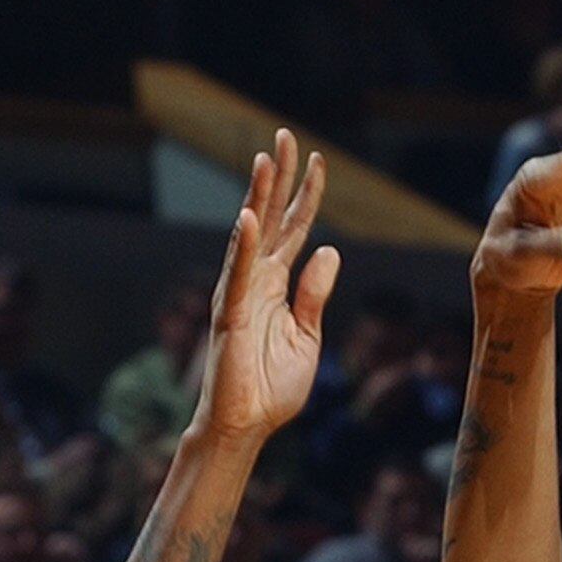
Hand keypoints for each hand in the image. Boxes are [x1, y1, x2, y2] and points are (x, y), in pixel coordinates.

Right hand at [197, 131, 340, 442]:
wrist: (247, 425)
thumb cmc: (272, 387)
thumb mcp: (308, 337)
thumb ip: (315, 295)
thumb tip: (330, 250)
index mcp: (277, 284)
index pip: (294, 229)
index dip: (305, 195)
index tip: (317, 160)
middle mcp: (256, 280)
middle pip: (269, 218)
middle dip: (278, 178)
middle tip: (284, 137)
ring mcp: (240, 293)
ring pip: (250, 236)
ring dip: (257, 197)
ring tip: (265, 160)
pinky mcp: (231, 314)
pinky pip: (238, 274)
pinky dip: (243, 245)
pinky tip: (248, 216)